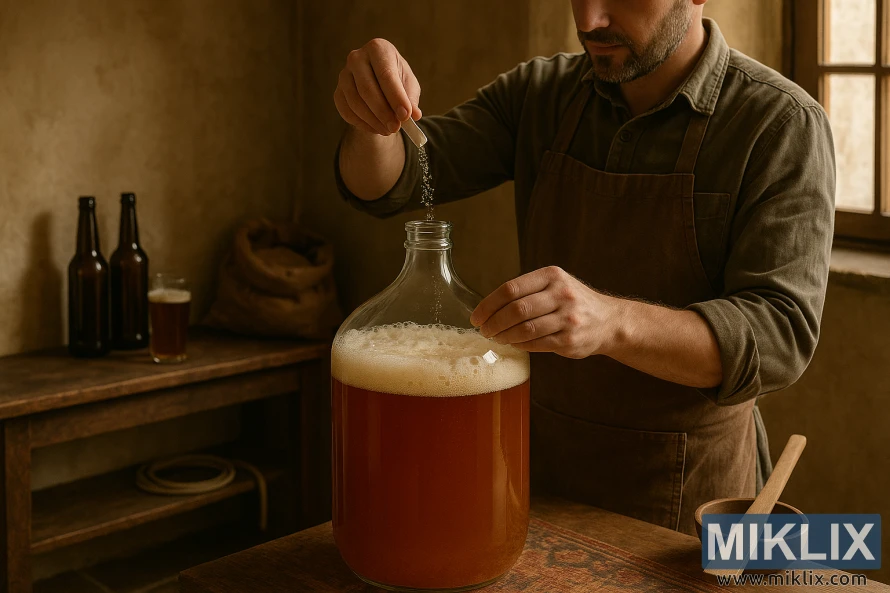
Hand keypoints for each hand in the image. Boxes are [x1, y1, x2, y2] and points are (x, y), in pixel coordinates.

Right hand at [334, 38, 421, 135]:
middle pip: (367, 88)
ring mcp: (344, 75)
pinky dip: (362, 124)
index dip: (395, 97)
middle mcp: (357, 57)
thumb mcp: (409, 87)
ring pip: (355, 102)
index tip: (405, 115)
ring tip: (389, 130)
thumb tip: (414, 114)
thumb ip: (411, 99)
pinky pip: (347, 111)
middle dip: (382, 112)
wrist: (379, 85)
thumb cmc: (398, 82)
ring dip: (373, 120)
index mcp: (378, 49)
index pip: (385, 74)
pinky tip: (377, 128)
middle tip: (395, 127)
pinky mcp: (338, 92)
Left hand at [470, 266, 621, 358]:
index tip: (476, 316)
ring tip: (496, 338)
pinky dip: (519, 345)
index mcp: (552, 276)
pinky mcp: (569, 340)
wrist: (609, 321)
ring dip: (504, 336)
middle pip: (516, 310)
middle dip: (493, 323)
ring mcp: (567, 318)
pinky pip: (535, 344)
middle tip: (483, 330)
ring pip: (524, 329)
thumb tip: (488, 308)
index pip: (510, 289)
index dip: (488, 305)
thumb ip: (527, 291)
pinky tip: (513, 343)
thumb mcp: (554, 284)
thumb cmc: (573, 302)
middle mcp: (561, 294)